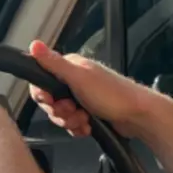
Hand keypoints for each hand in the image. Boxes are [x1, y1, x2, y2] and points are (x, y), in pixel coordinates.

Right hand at [27, 41, 155, 137]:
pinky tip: (87, 127)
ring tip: (84, 120)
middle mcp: (74, 81)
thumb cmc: (111, 94)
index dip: (42, 95)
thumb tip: (33, 44)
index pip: (41, 80)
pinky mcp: (88, 113)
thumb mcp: (79, 78)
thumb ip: (54, 64)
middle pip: (50, 101)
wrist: (138, 117)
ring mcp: (82, 98)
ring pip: (60, 114)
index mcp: (70, 67)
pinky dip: (78, 128)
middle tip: (72, 111)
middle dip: (59, 111)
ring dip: (70, 121)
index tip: (50, 101)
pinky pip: (72, 124)